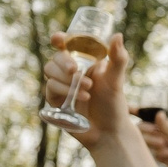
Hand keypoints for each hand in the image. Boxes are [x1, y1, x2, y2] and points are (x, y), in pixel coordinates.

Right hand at [42, 33, 135, 149]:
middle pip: (56, 57)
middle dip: (63, 62)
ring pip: (49, 71)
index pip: (67, 45)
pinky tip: (82, 97)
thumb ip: (118, 58)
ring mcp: (61, 85)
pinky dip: (63, 90)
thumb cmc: (115, 104)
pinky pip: (49, 88)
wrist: (109, 132)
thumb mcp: (117, 80)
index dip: (60, 39)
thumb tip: (116, 35)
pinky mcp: (55, 100)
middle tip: (75, 70)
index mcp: (84, 61)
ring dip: (66, 79)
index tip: (59, 39)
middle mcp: (71, 71)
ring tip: (88, 89)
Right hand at [135, 108, 167, 166]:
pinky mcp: (161, 159)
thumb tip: (158, 113)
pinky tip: (167, 156)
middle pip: (145, 129)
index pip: (152, 118)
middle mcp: (165, 136)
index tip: (128, 108)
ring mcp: (162, 147)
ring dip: (152, 142)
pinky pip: (151, 153)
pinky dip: (156, 153)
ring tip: (165, 148)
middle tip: (160, 140)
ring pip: (146, 141)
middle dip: (147, 131)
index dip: (139, 112)